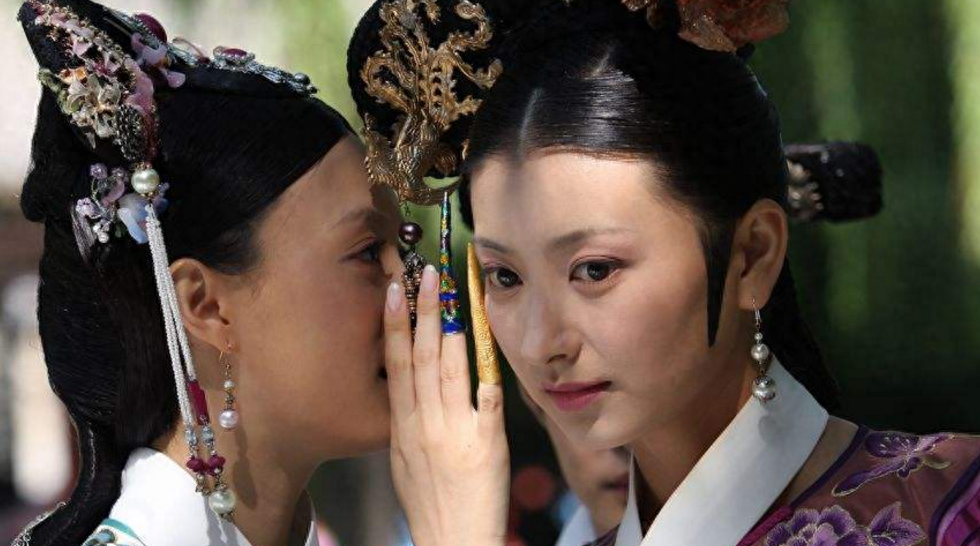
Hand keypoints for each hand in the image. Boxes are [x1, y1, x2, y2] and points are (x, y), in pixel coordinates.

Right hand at [384, 264, 509, 545]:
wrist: (453, 543)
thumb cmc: (428, 504)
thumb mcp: (404, 459)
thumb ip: (409, 419)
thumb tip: (411, 384)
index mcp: (401, 427)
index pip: (396, 366)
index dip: (394, 325)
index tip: (393, 290)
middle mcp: (425, 424)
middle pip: (422, 358)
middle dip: (423, 311)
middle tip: (426, 273)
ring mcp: (456, 431)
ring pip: (450, 369)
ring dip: (449, 328)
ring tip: (450, 292)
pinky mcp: (487, 442)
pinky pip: (487, 398)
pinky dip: (485, 367)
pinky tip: (483, 337)